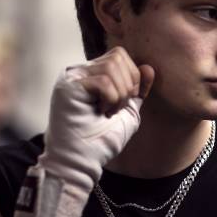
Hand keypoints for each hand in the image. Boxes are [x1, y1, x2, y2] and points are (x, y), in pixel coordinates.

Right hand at [15, 47, 153, 216]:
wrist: (83, 161)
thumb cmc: (102, 140)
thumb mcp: (128, 112)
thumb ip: (138, 90)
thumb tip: (148, 67)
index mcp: (93, 74)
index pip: (121, 55)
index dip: (132, 77)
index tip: (123, 104)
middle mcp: (80, 71)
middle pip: (118, 56)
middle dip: (128, 84)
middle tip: (115, 109)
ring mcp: (72, 76)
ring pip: (111, 66)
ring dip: (119, 94)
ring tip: (107, 112)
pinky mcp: (68, 86)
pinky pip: (103, 80)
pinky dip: (110, 98)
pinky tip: (100, 112)